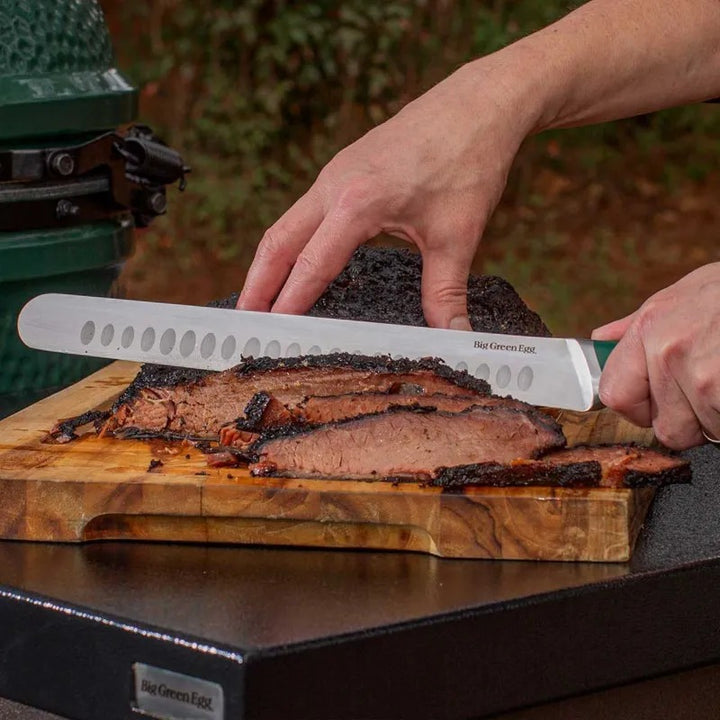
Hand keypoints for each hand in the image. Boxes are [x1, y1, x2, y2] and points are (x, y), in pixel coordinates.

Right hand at [237, 53, 542, 328]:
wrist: (479, 103)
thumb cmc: (468, 160)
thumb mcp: (458, 235)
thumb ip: (446, 292)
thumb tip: (453, 336)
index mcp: (358, 201)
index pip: (311, 264)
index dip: (288, 303)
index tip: (270, 333)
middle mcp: (335, 184)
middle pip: (278, 241)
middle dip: (257, 284)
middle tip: (243, 322)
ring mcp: (336, 173)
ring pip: (286, 224)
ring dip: (268, 262)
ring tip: (259, 299)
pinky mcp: (344, 168)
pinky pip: (305, 210)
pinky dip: (290, 241)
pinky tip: (297, 260)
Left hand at [591, 263, 719, 448]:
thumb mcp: (685, 294)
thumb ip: (639, 325)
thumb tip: (602, 339)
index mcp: (650, 327)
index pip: (614, 394)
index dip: (639, 409)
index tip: (657, 407)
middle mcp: (669, 351)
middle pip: (665, 427)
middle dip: (692, 420)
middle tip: (716, 392)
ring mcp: (704, 376)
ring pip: (704, 432)